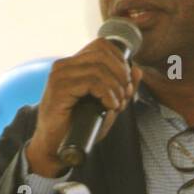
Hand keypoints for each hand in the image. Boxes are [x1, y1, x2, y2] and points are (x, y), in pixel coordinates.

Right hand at [24, 38, 143, 176]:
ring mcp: (59, 76)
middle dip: (121, 73)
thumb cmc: (78, 127)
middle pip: (102, 54)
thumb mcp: (106, 104)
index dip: (120, 59)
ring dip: (115, 87)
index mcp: (73, 65)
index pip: (101, 45)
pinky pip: (91, 83)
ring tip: (118, 104)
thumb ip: (121, 87)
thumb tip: (137, 70)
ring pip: (99, 69)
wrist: (56, 148)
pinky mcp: (59, 89)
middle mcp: (64, 66)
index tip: (127, 81)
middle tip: (125, 94)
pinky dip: (107, 94)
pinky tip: (110, 106)